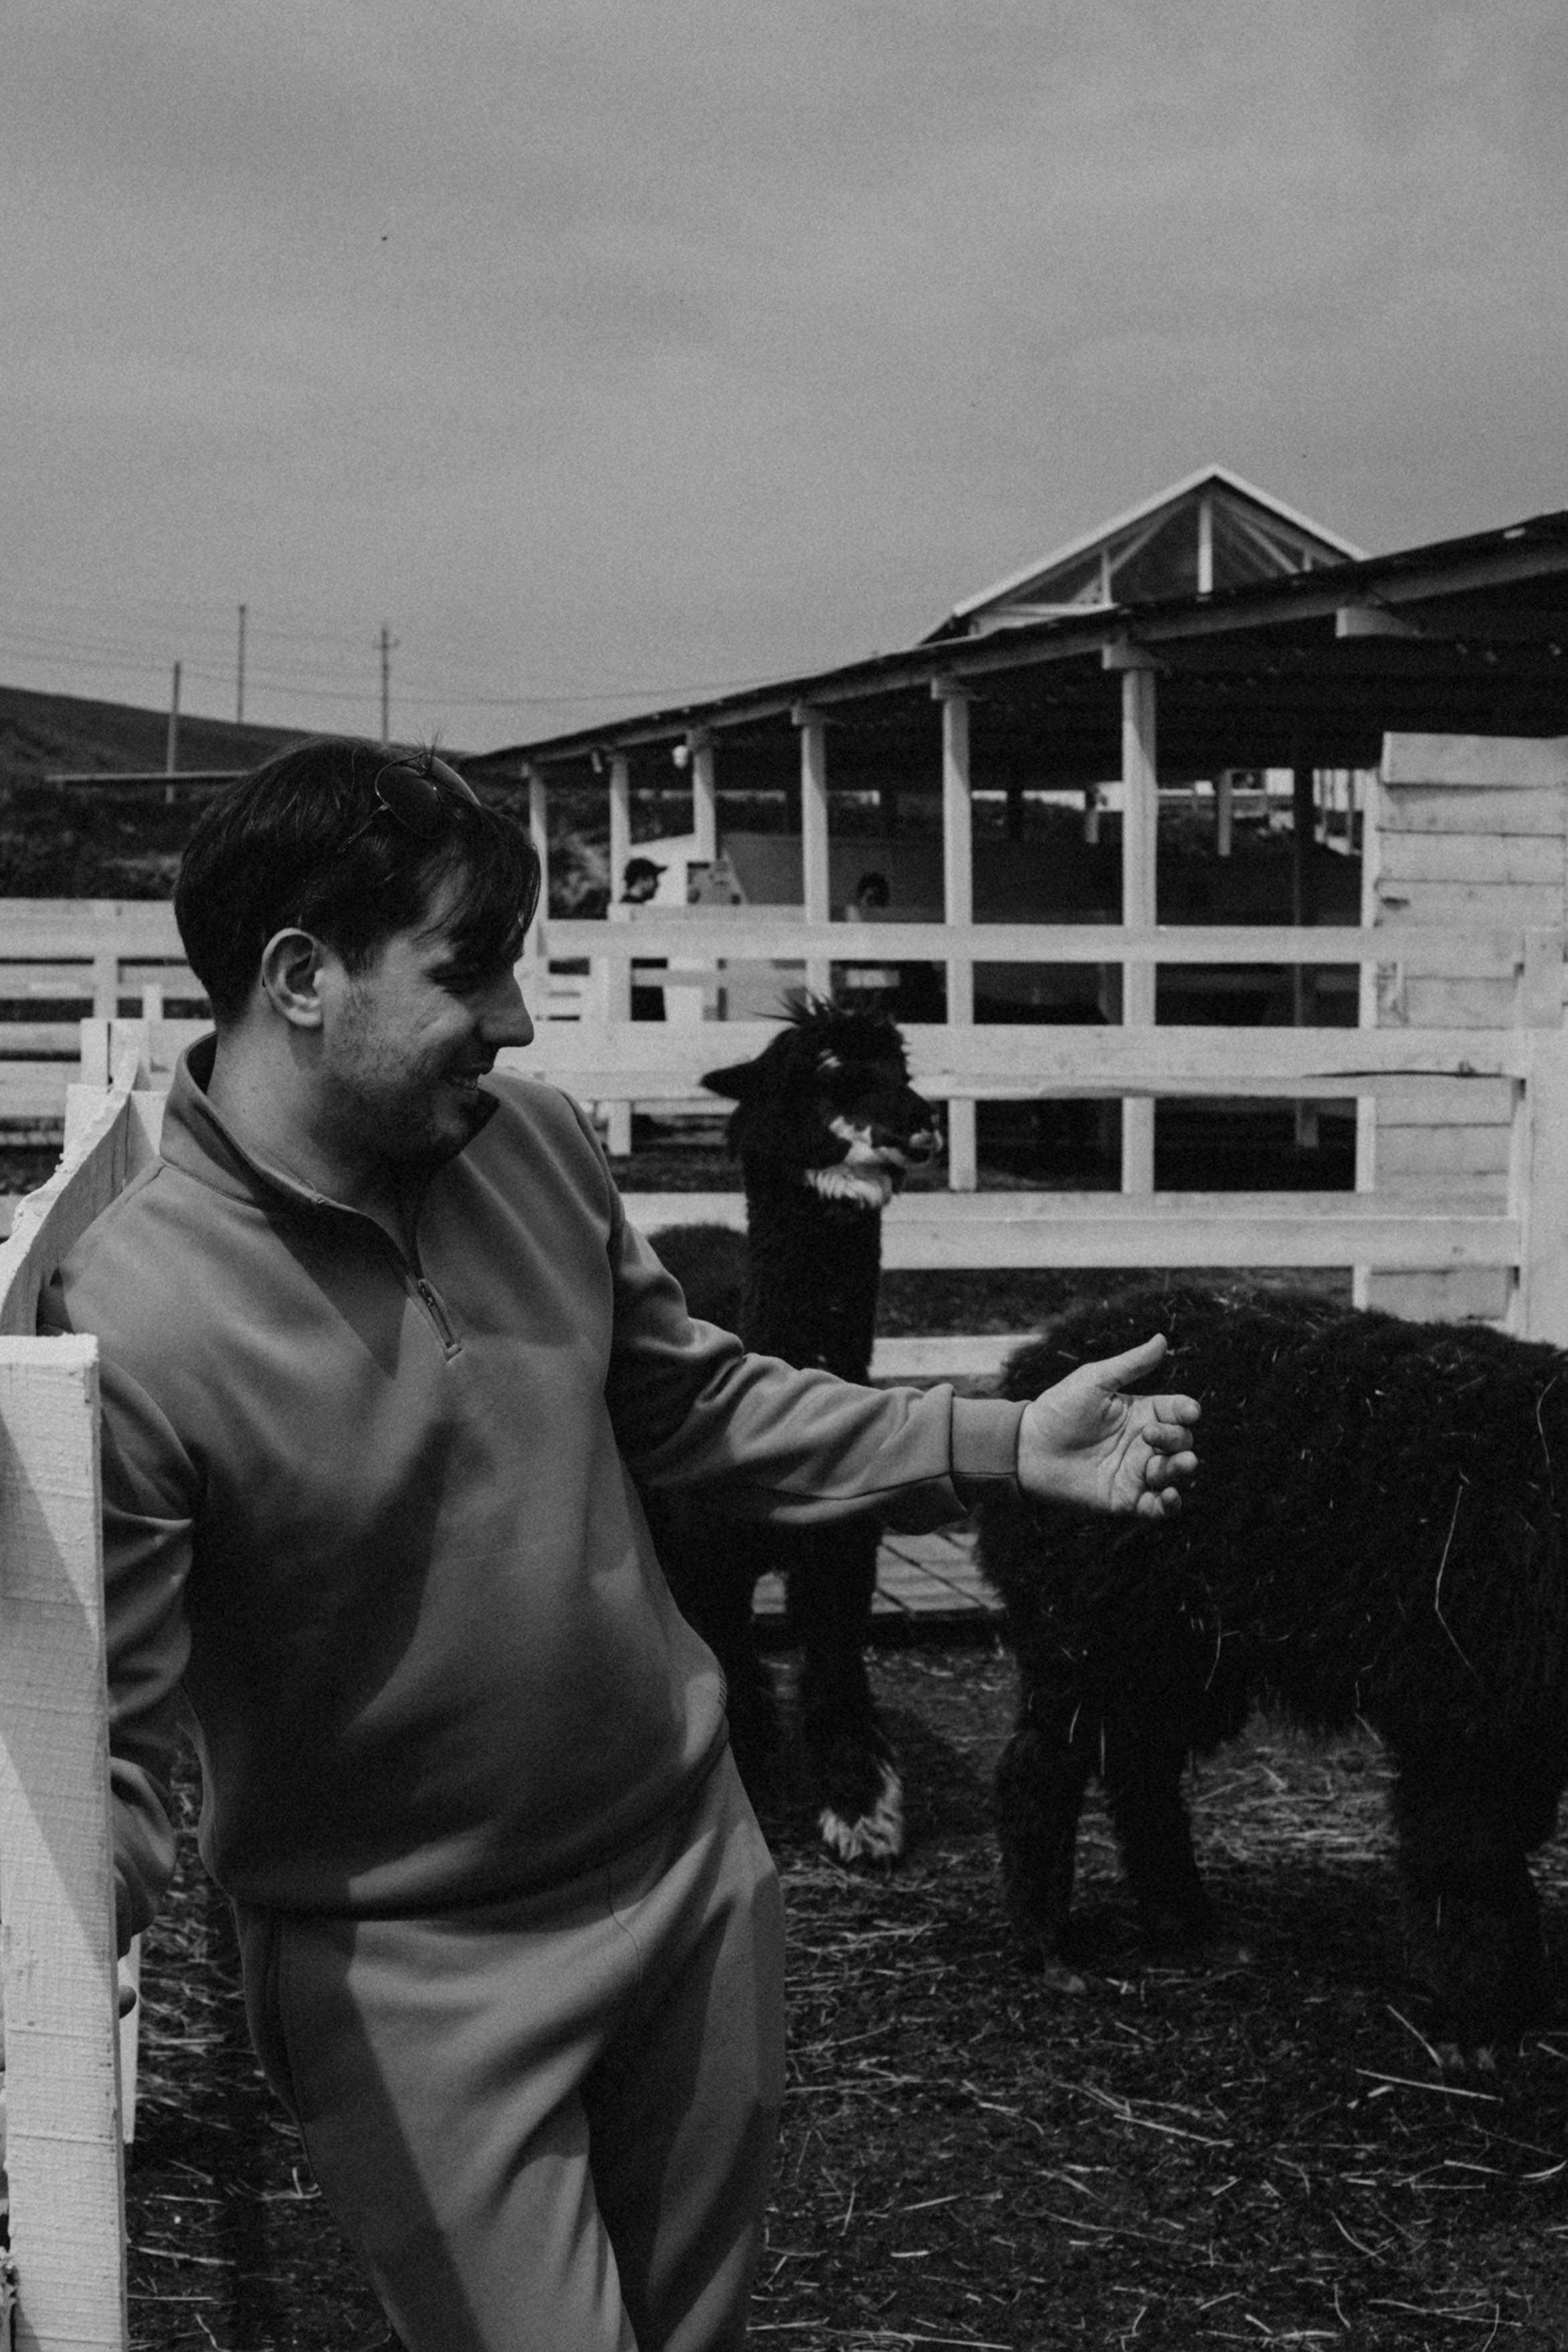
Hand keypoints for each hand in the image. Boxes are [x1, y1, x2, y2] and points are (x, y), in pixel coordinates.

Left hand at [1015, 1333, 1198, 1519]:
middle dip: (1178, 1438)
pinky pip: (1157, 1507)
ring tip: (1184, 1463)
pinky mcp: (1126, 1499)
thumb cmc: (1058, 1410)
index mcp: (1141, 1413)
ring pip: (1174, 1472)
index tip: (1189, 1411)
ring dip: (1182, 1468)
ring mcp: (1136, 1472)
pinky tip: (1170, 1495)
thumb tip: (1162, 1338)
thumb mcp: (1096, 1380)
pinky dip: (1170, 1504)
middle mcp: (1144, 1443)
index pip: (1177, 1411)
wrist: (1027, 1448)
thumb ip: (1131, 1364)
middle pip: (1180, 1441)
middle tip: (1151, 1435)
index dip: (1187, 1411)